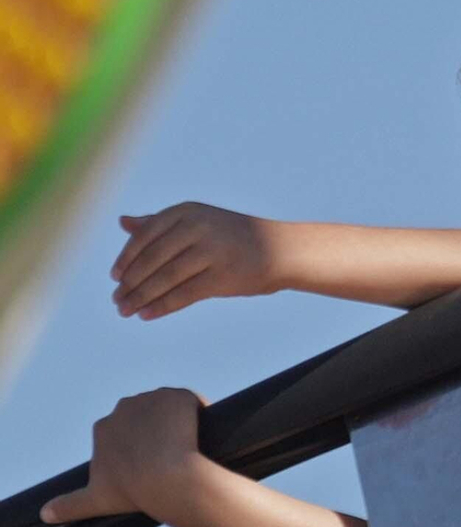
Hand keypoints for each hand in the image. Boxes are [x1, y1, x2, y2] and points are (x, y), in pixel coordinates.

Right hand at [42, 387, 205, 524]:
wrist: (169, 478)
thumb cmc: (133, 492)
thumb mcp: (95, 501)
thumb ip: (69, 505)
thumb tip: (44, 514)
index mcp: (103, 427)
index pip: (125, 436)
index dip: (139, 452)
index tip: (150, 468)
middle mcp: (125, 406)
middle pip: (147, 420)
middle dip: (156, 436)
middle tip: (171, 461)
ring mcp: (153, 398)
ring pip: (168, 411)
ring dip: (177, 425)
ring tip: (187, 451)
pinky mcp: (179, 396)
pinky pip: (191, 403)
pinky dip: (197, 415)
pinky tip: (200, 436)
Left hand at [112, 203, 281, 318]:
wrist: (279, 250)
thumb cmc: (232, 237)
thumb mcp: (196, 220)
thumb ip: (159, 223)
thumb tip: (123, 222)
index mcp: (186, 211)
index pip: (145, 237)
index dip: (126, 259)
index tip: (114, 277)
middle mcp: (196, 227)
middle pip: (152, 259)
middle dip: (130, 282)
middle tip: (116, 300)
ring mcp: (209, 250)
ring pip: (164, 278)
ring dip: (141, 297)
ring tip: (126, 311)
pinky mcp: (221, 276)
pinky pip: (183, 294)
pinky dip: (161, 306)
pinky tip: (147, 315)